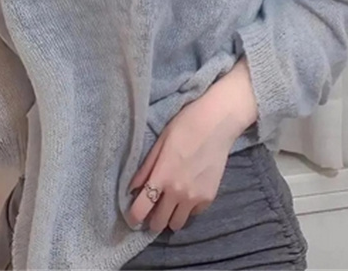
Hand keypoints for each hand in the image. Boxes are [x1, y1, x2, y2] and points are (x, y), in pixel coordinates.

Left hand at [126, 91, 243, 234]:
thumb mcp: (160, 143)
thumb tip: (132, 188)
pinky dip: (188, 209)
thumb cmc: (184, 127)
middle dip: (152, 220)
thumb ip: (146, 168)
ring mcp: (195, 197)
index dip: (133, 217)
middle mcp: (177, 192)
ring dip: (170, 217)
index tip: (132, 217)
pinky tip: (187, 193)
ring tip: (170, 204)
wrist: (216, 124)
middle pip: (159, 223)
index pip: (141, 209)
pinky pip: (194, 213)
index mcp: (161, 177)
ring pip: (177, 224)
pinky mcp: (209, 197)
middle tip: (151, 210)